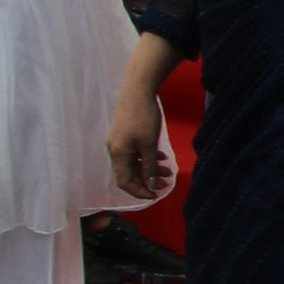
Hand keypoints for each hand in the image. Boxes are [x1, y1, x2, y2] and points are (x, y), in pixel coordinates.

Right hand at [105, 55, 164, 201]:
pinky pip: (135, 152)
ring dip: (150, 168)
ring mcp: (119, 140)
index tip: (156, 194)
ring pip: (134, 162)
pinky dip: (148, 156)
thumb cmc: (143, 117)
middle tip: (166, 182)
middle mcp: (115, 149)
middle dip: (148, 180)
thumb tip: (150, 185)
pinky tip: (162, 156)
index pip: (125, 182)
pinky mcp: (125, 132)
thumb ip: (148, 166)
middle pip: (130, 173)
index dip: (139, 191)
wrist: (138, 89)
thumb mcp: (149, 144)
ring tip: (168, 170)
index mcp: (118, 154)